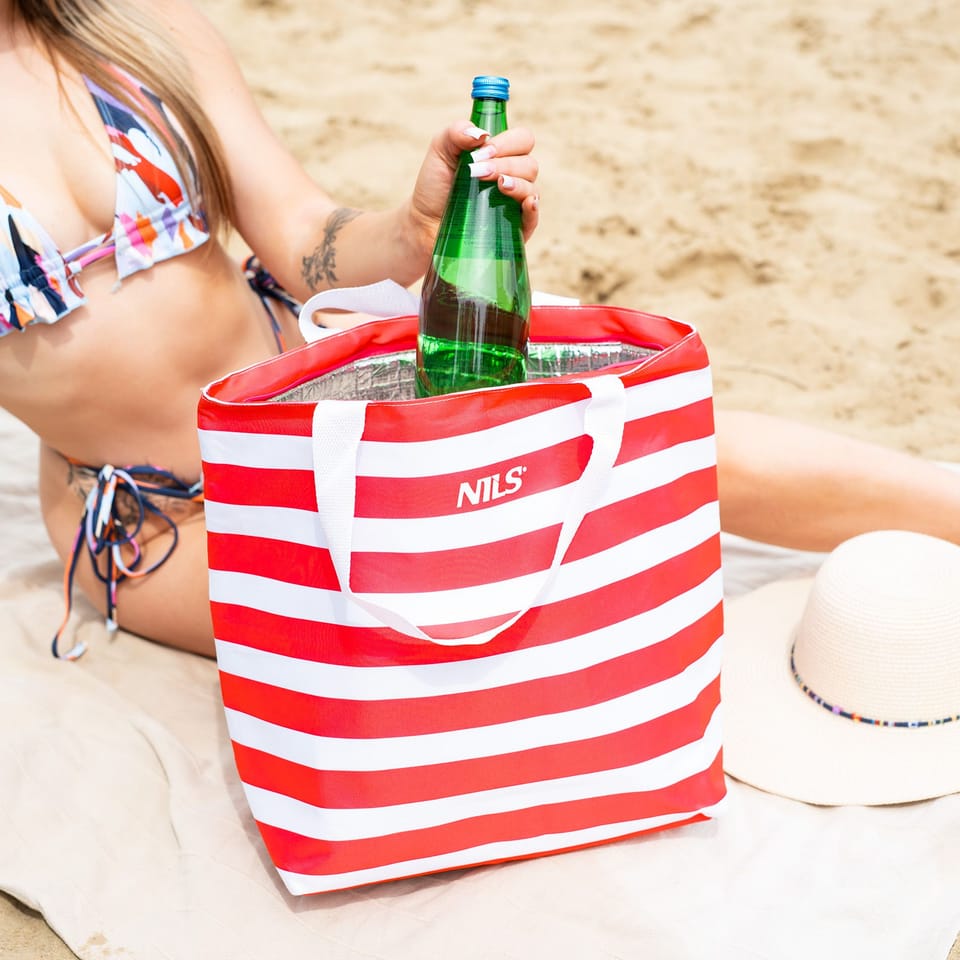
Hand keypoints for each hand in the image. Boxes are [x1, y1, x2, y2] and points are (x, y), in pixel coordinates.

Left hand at [406, 120, 539, 259]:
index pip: (522, 140)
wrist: (425, 223)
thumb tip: (482, 134)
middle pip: (529, 164)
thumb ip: (456, 133)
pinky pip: (533, 218)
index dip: (507, 143)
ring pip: (531, 188)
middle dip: (505, 164)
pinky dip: (532, 209)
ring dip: (516, 183)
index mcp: (501, 156)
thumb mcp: (440, 151)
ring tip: (496, 185)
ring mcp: (515, 204)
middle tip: (478, 172)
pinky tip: (526, 202)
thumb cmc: (435, 186)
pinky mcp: (514, 229)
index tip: (482, 152)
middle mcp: (513, 177)